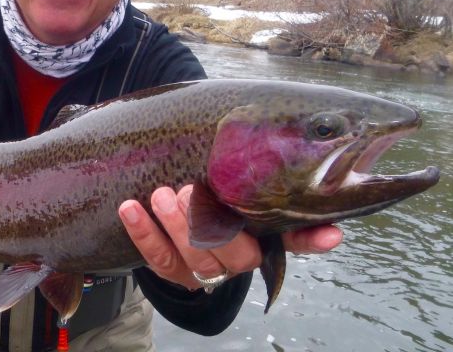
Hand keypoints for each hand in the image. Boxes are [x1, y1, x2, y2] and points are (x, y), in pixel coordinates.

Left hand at [118, 184, 342, 289]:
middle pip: (229, 254)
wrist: (175, 234)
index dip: (309, 240)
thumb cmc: (214, 206)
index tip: (330, 232)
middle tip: (189, 191)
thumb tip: (332, 220)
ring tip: (161, 195)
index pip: (290, 243)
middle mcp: (233, 261)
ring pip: (190, 258)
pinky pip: (155, 259)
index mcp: (258, 242)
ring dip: (174, 226)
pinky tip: (130, 207)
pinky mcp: (170, 270)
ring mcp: (200, 269)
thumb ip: (268, 197)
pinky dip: (142, 233)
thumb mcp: (239, 199)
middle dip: (207, 223)